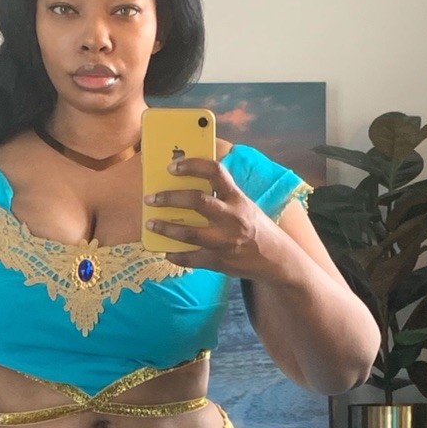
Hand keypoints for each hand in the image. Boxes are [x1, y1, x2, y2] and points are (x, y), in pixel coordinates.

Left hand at [144, 157, 275, 277]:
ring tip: (150, 224)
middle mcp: (232, 218)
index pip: (215, 172)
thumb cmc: (255, 228)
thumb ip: (221, 197)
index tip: (172, 167)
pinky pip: (191, 259)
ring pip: (189, 233)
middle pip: (196, 201)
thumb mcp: (244, 206)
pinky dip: (176, 256)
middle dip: (169, 198)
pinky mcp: (219, 262)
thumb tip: (187, 187)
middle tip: (151, 198)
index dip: (191, 166)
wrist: (276, 259)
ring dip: (165, 228)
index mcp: (238, 198)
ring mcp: (225, 241)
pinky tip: (166, 252)